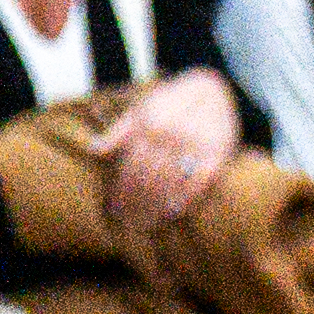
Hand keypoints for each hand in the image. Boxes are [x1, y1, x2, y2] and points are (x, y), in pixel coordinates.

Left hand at [95, 64, 237, 226]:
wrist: (215, 89)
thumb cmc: (171, 102)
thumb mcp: (141, 109)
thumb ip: (119, 130)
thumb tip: (94, 150)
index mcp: (150, 124)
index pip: (132, 165)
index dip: (122, 190)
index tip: (115, 210)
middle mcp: (172, 134)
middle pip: (150, 178)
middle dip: (138, 203)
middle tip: (130, 225)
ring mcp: (196, 143)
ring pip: (172, 182)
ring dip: (158, 205)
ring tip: (147, 224)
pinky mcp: (219, 152)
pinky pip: (201, 181)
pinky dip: (187, 198)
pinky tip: (174, 212)